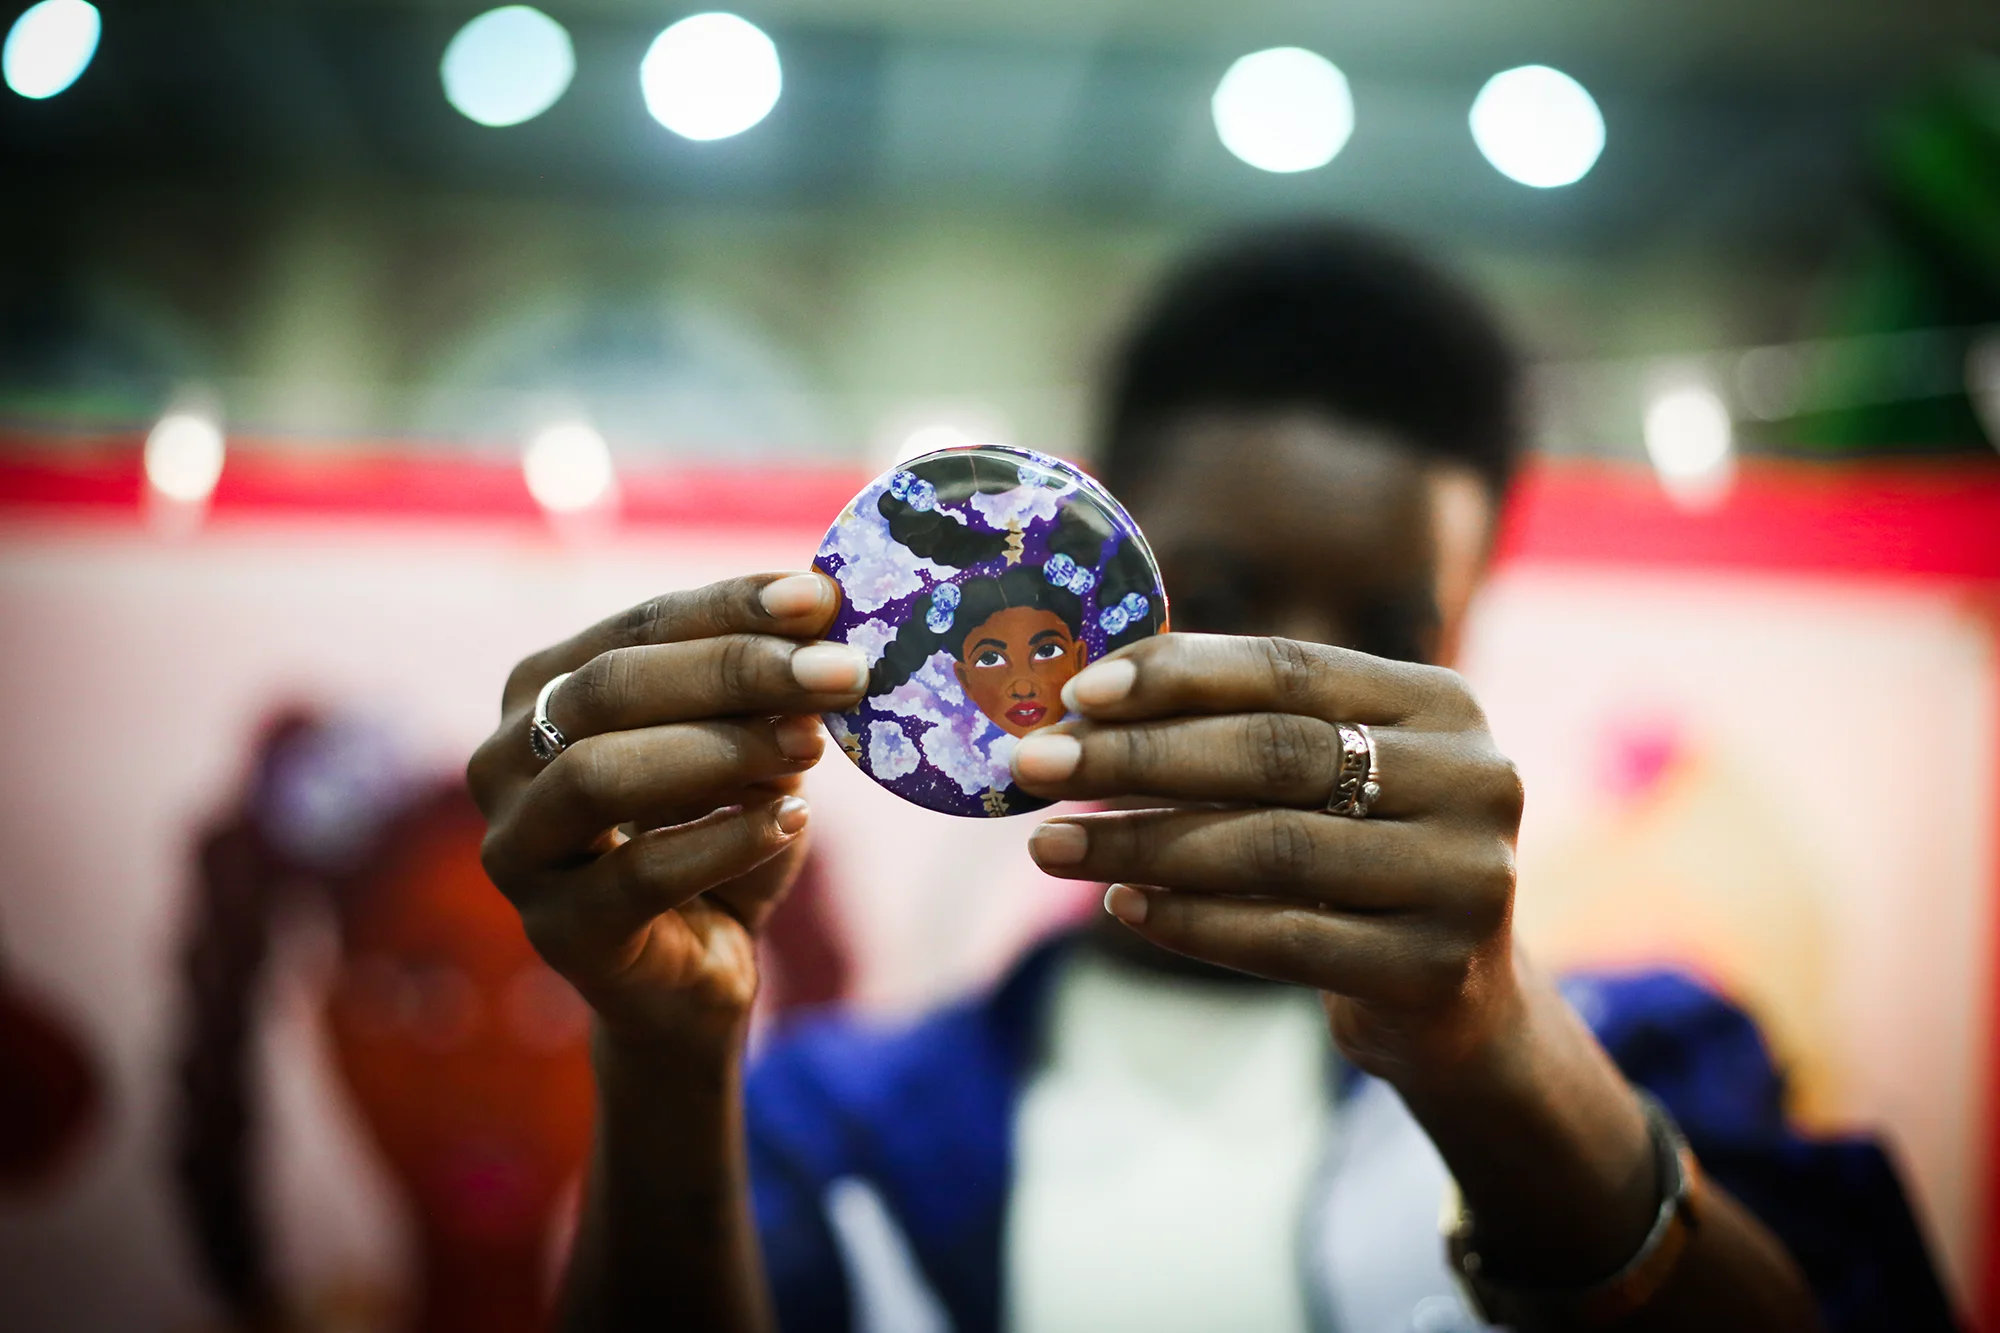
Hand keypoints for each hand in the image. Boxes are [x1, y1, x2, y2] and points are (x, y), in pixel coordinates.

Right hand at [467, 573, 866, 1051]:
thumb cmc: (717, 840)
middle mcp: (504, 761)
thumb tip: (826, 623)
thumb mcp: (747, 752)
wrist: (694, 978)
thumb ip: (765, 693)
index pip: (639, 627)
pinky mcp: (558, 932)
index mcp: (542, 691)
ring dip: (721, 750)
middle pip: (611, 688)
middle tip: (839, 672)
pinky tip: (793, 820)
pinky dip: (725, 840)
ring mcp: (518, 850)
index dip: (730, 606)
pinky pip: (638, 874)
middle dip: (735, 671)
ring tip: (811, 744)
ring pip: (599, 774)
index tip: (822, 599)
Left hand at [1012, 632, 1526, 1081]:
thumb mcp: (1325, 775)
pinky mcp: (1433, 970)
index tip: (1073, 693)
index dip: (1176, 675)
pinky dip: (1190, 920)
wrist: (1453, 1000)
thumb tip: (1080, 701)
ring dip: (1141, 842)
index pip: (1289, 669)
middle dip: (1136, 758)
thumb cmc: (1354, 854)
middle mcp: (1471, 780)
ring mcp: (1463, 879)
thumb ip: (1235, 725)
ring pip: (1271, 848)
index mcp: (1440, 704)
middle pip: (1274, 755)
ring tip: (1051, 844)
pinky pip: (1284, 939)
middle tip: (1032, 766)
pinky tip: (1120, 904)